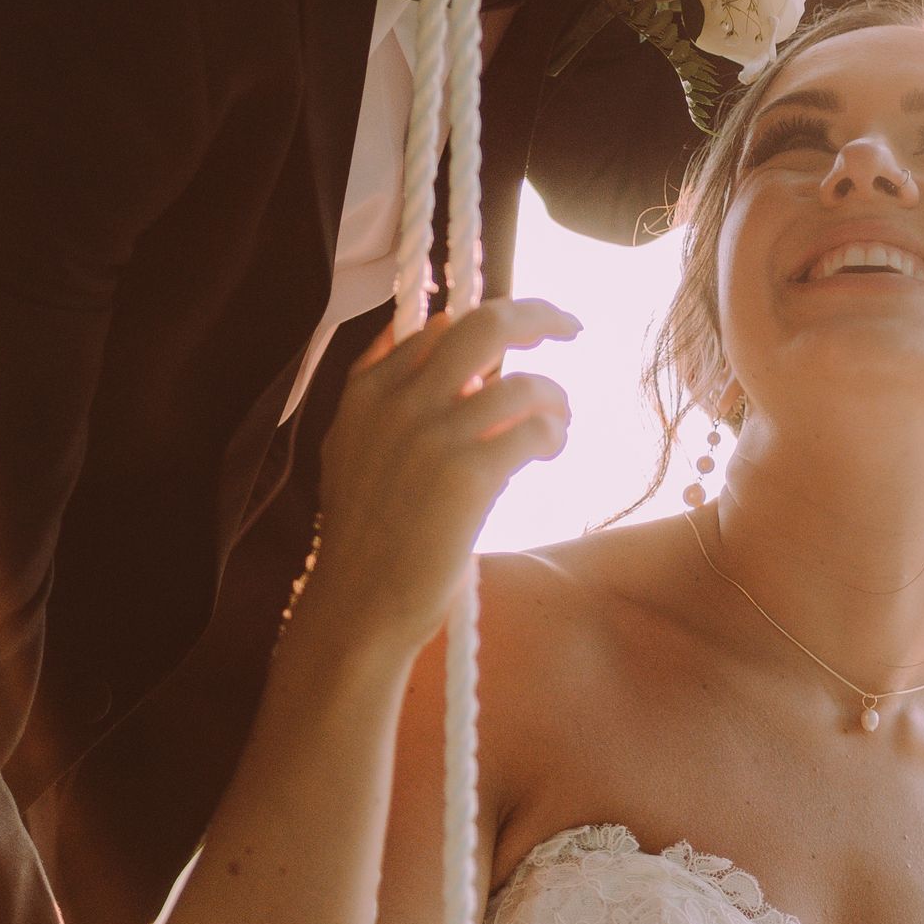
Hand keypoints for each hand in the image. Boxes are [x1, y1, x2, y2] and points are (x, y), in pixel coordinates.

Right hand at [300, 296, 577, 656]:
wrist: (359, 607)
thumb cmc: (366, 534)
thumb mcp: (353, 446)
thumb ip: (383, 383)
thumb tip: (438, 325)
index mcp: (367, 392)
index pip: (438, 325)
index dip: (486, 325)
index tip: (518, 340)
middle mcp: (398, 403)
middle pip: (484, 325)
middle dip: (538, 316)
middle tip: (569, 326)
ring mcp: (433, 436)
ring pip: (523, 382)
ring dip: (555, 398)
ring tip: (560, 422)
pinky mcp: (468, 475)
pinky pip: (535, 428)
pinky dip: (554, 433)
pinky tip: (551, 450)